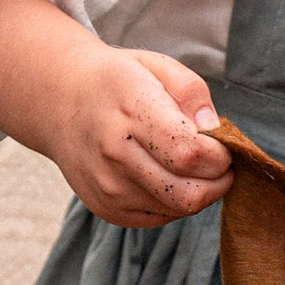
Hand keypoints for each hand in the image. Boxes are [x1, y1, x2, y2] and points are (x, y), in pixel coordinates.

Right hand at [0, 0, 232, 226]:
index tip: (223, 143)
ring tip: (194, 167)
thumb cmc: (118, 82)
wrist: (61, 102)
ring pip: (179, 210)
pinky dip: (177, 202)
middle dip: (219, 181)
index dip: (220, 155)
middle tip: (220, 162)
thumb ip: (192, 92)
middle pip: (189, 192)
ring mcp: (107, 187)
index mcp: (130, 110)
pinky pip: (161, 218)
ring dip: (200, 192)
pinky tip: (169, 178)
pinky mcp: (107, 209)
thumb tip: (214, 128)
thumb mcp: (156, 66)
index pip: (190, 153)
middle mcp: (114, 154)